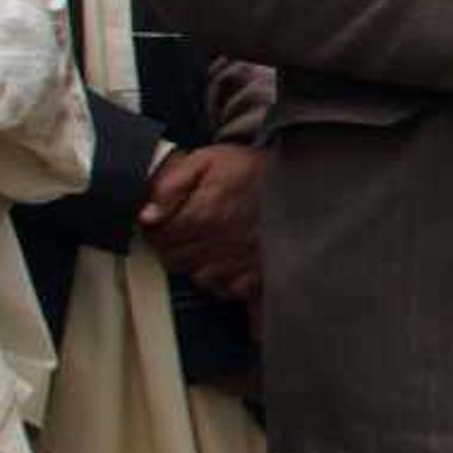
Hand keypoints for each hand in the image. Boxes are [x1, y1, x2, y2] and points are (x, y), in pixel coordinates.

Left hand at [138, 144, 264, 304]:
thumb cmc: (255, 169)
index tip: (161, 222)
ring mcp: (239, 263)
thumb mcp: (208, 160)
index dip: (156, 228)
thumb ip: (172, 185)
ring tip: (210, 249)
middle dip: (175, 248)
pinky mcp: (261, 275)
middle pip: (176, 260)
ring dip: (200, 266)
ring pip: (201, 278)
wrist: (305, 180)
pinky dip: (229, 284)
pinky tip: (232, 268)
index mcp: (200, 216)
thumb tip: (147, 215)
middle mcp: (217, 245)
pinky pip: (232, 292)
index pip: (159, 236)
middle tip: (186, 234)